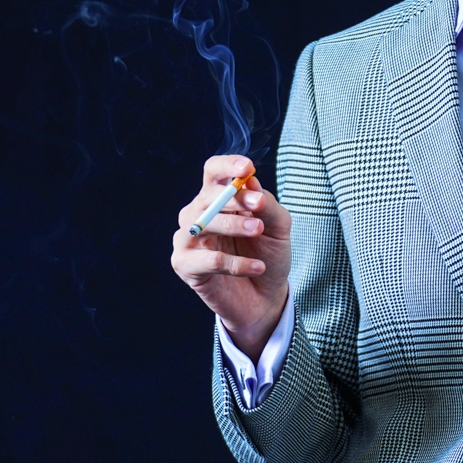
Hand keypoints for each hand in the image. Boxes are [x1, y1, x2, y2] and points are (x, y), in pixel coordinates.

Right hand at [170, 155, 291, 356]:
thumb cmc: (268, 254)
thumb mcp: (278, 227)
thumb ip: (267, 204)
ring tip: (259, 230)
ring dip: (232, 225)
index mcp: (218, 198)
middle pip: (207, 196)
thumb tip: (251, 182)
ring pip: (202, 224)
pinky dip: (235, 263)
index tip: (247, 167)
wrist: (266, 296)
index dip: (226, 166)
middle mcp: (197, 214)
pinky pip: (208, 260)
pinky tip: (257, 267)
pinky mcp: (184, 266)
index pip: (213, 172)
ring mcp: (187, 240)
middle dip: (234, 199)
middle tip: (259, 205)